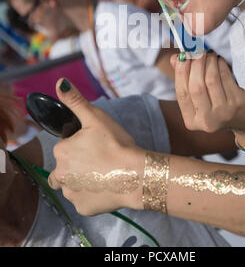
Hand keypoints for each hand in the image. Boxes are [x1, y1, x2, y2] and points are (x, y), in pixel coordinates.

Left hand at [48, 79, 143, 215]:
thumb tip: (60, 82)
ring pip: (73, 184)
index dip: (80, 144)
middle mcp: (60, 175)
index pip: (66, 147)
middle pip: (66, 167)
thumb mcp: (96, 117)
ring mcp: (71, 193)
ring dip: (82, 180)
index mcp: (62, 151)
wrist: (136, 174)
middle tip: (100, 160)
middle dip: (78, 164)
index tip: (96, 145)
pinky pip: (83, 200)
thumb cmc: (116, 144)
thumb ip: (75, 100)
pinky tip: (105, 187)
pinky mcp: (83, 208)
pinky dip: (91, 195)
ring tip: (103, 173)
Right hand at [170, 51, 244, 133]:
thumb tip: (175, 58)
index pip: (182, 93)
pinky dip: (221, 65)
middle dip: (196, 65)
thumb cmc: (219, 102)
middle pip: (196, 87)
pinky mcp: (238, 104)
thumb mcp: (200, 95)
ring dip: (209, 62)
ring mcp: (223, 114)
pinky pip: (226, 78)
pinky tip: (220, 60)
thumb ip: (185, 77)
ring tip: (210, 54)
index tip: (182, 56)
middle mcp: (206, 121)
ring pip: (211, 80)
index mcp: (192, 121)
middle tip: (198, 51)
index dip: (180, 72)